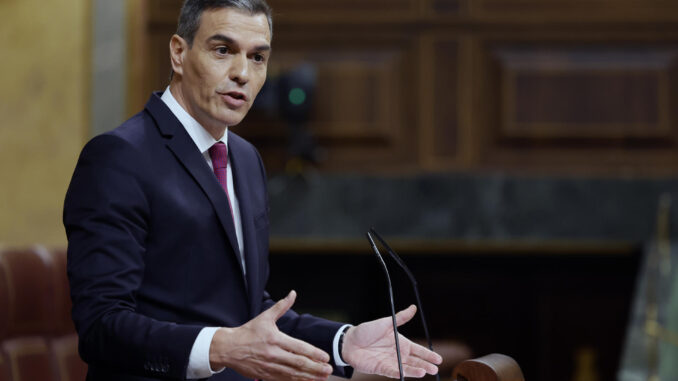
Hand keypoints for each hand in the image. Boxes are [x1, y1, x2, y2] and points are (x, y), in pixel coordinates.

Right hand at [209, 290, 332, 380]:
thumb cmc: (248, 332)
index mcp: (275, 339)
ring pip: (292, 374)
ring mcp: (269, 366)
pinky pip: (283, 380)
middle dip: (315, 368)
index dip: (313, 353)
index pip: (298, 348)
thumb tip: (292, 293)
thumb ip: (281, 306)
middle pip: (298, 363)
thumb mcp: (265, 317)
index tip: (325, 357)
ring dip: (309, 376)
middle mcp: (273, 354)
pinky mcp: (265, 375)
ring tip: (322, 377)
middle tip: (328, 370)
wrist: (228, 348)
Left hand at [341, 305, 442, 377]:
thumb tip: (414, 307)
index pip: (418, 350)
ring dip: (415, 370)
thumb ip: (401, 318)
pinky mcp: (381, 368)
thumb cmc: (367, 330)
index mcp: (401, 343)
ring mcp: (390, 362)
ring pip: (406, 368)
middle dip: (425, 364)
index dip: (428, 354)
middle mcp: (398, 354)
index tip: (438, 359)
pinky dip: (400, 373)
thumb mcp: (386, 323)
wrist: (350, 341)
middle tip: (435, 369)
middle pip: (415, 361)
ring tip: (425, 372)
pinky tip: (406, 374)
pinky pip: (392, 372)